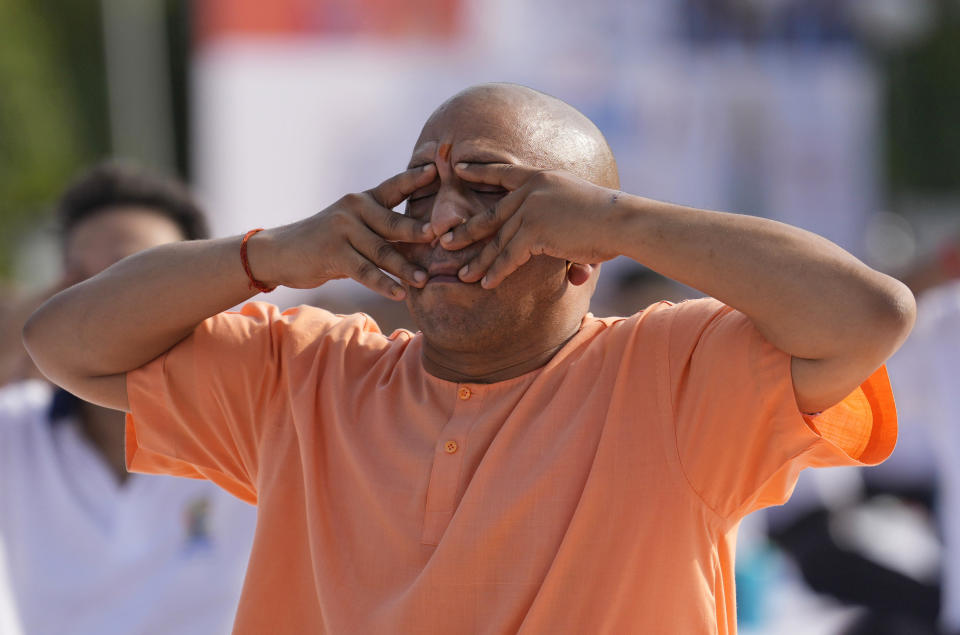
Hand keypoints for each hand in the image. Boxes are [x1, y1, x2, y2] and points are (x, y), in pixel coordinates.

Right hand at [265, 165, 436, 298]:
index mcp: (364, 200)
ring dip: (405, 268)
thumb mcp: (354, 228)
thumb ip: (383, 230)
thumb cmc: (327, 242)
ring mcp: (343, 229)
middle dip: (421, 230)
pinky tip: (399, 294)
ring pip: (382, 251)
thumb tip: (425, 239)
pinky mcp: (333, 252)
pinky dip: (383, 284)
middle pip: (395, 222)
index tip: (439, 169)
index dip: (417, 178)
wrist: (281, 252)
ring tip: (424, 279)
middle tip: (446, 235)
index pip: (396, 187)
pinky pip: (364, 271)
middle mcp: (355, 209)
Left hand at [440, 163, 622, 287]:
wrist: (621, 220)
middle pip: (490, 213)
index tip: (458, 169)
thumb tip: (557, 247)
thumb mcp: (577, 203)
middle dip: (465, 229)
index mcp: (540, 177)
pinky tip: (486, 284)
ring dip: (479, 260)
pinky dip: (497, 272)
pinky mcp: (534, 230)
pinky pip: (510, 255)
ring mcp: (530, 208)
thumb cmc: (608, 218)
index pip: (502, 172)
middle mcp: (530, 189)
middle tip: (443, 240)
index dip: (479, 171)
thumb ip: (557, 216)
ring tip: (461, 275)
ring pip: (497, 239)